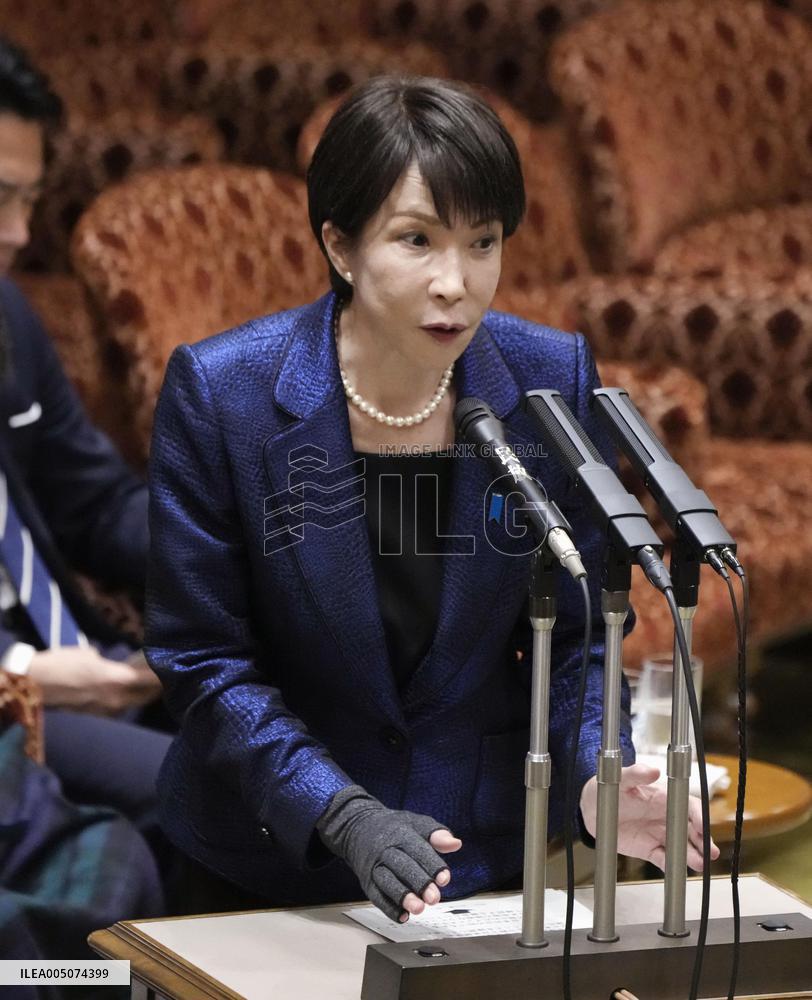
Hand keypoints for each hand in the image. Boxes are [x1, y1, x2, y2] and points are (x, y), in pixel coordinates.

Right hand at [28, 646, 161, 714]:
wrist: (35, 685)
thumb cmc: (62, 663)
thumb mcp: (89, 655)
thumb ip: (108, 662)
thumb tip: (112, 665)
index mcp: (118, 680)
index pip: (152, 679)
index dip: (165, 672)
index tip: (173, 664)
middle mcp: (117, 699)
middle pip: (148, 696)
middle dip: (157, 686)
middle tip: (162, 673)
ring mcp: (106, 710)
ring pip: (133, 703)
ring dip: (140, 694)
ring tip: (143, 680)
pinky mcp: (96, 715)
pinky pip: (118, 707)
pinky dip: (124, 698)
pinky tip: (121, 688)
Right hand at [316, 786, 462, 921]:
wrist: (357, 827)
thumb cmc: (393, 827)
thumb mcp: (416, 823)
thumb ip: (437, 834)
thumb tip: (456, 843)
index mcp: (401, 834)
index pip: (418, 850)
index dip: (432, 865)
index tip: (445, 879)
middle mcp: (386, 850)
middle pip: (402, 866)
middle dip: (418, 883)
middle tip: (434, 898)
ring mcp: (374, 866)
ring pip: (387, 882)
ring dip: (403, 897)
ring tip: (419, 908)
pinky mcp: (367, 881)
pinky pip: (376, 896)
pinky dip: (388, 908)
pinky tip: (402, 916)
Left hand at [580, 763, 720, 870]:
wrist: (593, 807)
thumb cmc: (611, 788)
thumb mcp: (622, 778)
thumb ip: (636, 773)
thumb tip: (653, 770)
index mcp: (665, 799)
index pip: (689, 807)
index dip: (699, 816)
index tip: (704, 827)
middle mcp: (667, 818)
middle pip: (692, 830)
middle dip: (703, 841)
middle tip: (710, 853)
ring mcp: (659, 834)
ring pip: (681, 847)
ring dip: (691, 856)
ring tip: (699, 864)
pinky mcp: (649, 849)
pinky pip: (663, 858)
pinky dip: (670, 865)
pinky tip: (675, 870)